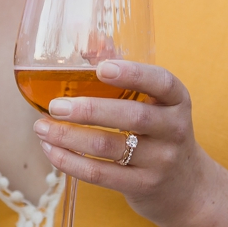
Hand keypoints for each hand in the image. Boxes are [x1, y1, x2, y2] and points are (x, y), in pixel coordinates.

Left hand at [34, 60, 216, 226]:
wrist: (185, 187)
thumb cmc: (159, 132)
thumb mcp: (154, 103)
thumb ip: (126, 72)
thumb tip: (90, 39)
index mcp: (177, 101)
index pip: (162, 83)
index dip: (132, 74)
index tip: (100, 69)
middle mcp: (173, 129)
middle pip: (132, 117)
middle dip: (89, 110)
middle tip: (55, 106)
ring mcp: (160, 161)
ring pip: (110, 147)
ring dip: (70, 137)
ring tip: (42, 127)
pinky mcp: (142, 186)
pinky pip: (101, 174)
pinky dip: (71, 162)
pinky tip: (52, 150)